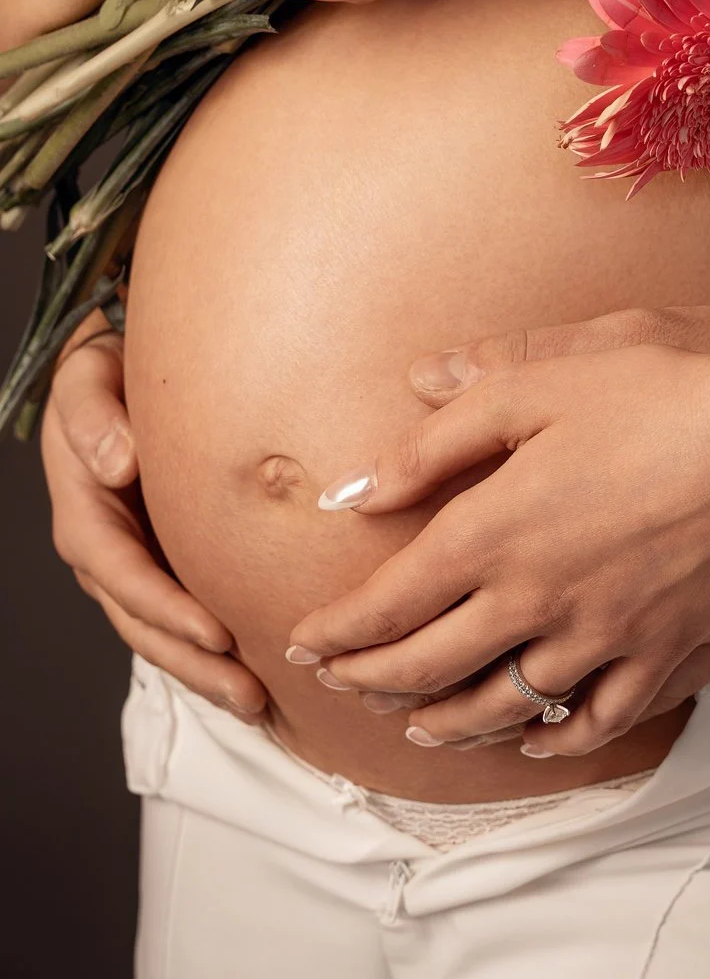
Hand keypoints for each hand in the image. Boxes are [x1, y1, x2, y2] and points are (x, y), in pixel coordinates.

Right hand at [41, 315, 266, 719]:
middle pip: (145, 625)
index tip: (216, 633)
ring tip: (261, 702)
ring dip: (208, 671)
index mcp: (85, 514)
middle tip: (251, 695)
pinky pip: (185, 613)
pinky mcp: (164, 561)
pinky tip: (260, 668)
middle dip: (194, 665)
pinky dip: (215, 648)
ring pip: (165, 633)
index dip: (166, 609)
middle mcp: (106, 551)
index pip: (123, 575)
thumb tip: (119, 461)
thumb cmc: (107, 371)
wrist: (122, 369)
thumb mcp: (88, 378)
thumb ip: (96, 417)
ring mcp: (135, 562)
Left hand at [290, 306, 709, 755]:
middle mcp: (538, 598)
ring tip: (413, 723)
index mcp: (495, 530)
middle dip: (371, 680)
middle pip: (429, 664)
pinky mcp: (665, 650)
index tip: (305, 643)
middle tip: (340, 683)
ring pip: (502, 703)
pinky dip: (552, 736)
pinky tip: (534, 735)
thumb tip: (361, 481)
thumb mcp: (542, 381)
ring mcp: (603, 635)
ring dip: (445, 719)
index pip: (390, 603)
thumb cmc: (663, 389)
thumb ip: (444, 433)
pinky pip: (596, 717)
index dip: (338, 631)